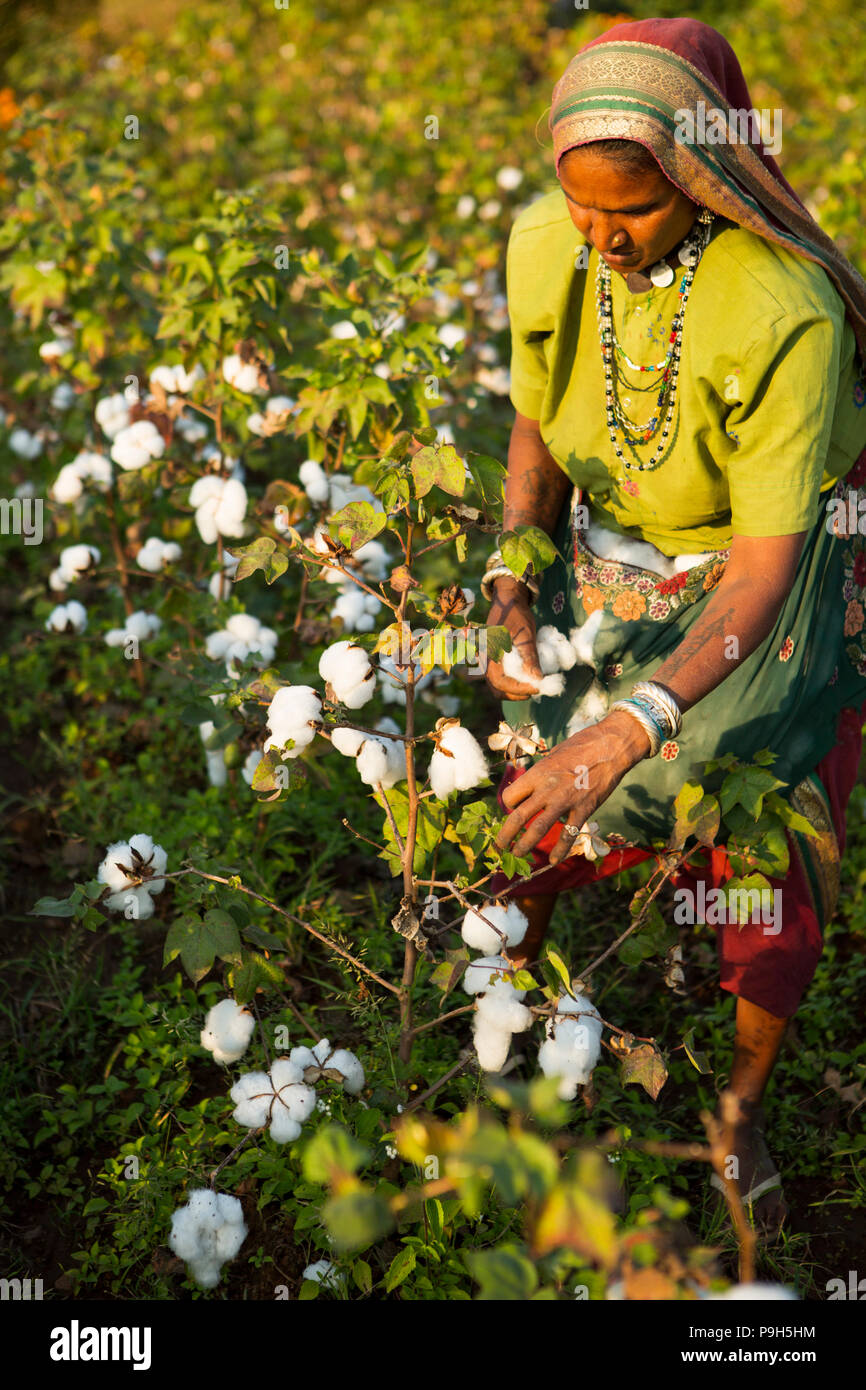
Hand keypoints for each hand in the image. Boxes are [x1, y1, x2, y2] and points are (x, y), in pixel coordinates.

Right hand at [484, 577, 543, 699]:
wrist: (507, 599)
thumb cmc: (516, 614)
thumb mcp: (526, 634)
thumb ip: (530, 657)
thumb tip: (538, 679)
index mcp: (489, 653)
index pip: (500, 682)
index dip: (519, 689)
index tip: (538, 687)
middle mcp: (485, 659)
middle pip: (496, 688)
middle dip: (516, 693)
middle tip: (536, 690)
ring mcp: (487, 659)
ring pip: (497, 684)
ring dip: (514, 689)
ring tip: (533, 685)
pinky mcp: (493, 658)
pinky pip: (499, 676)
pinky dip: (512, 682)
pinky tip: (526, 676)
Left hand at [496, 710, 650, 862]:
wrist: (610, 747)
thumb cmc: (580, 746)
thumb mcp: (552, 756)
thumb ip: (540, 775)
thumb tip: (529, 789)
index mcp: (537, 773)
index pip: (510, 797)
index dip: (508, 805)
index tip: (512, 809)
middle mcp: (547, 789)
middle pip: (518, 817)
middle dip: (505, 835)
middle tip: (499, 846)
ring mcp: (565, 801)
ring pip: (538, 830)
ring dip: (525, 846)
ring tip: (517, 856)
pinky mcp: (584, 809)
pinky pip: (568, 835)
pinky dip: (560, 850)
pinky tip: (553, 861)